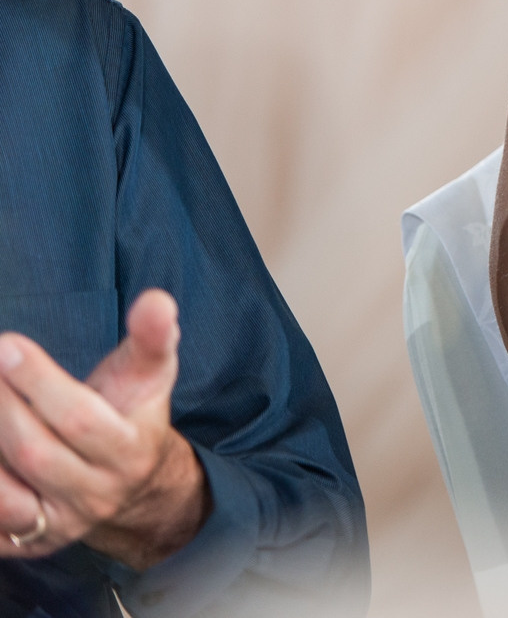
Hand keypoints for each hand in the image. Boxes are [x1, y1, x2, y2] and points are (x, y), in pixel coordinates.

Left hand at [0, 291, 208, 570]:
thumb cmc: (133, 415)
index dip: (39, 382)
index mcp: (131, 450)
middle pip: (37, 455)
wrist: (135, 485)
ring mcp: (61, 524)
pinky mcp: (29, 543)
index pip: (80, 419)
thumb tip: (155, 300)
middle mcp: (97, 494)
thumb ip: (151, 337)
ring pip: (9, 501)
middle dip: (2, 408)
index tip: (6, 345)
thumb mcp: (150, 375)